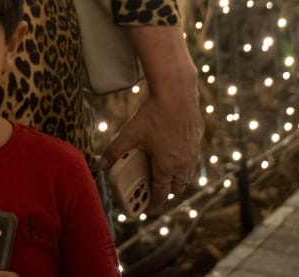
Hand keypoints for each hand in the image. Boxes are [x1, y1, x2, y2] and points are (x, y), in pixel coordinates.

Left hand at [101, 87, 202, 206]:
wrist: (177, 94)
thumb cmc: (153, 114)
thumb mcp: (129, 133)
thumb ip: (114, 151)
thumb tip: (100, 163)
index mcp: (166, 166)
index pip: (161, 194)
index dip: (154, 202)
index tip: (148, 206)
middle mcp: (182, 164)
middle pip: (176, 188)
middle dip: (166, 191)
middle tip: (155, 189)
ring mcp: (193, 153)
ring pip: (188, 176)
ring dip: (178, 180)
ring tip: (167, 176)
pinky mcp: (198, 141)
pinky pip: (194, 161)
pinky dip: (187, 165)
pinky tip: (179, 157)